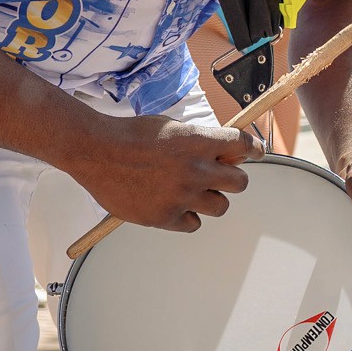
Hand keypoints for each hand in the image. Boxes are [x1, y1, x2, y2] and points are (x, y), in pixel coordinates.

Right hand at [66, 113, 263, 231]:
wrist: (96, 150)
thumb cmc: (131, 135)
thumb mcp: (172, 126)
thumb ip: (199, 140)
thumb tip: (224, 152)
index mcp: (199, 141)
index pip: (243, 145)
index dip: (253, 149)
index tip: (256, 153)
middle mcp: (196, 169)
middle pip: (240, 183)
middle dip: (233, 178)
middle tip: (222, 176)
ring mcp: (181, 195)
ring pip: (221, 207)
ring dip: (212, 199)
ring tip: (194, 192)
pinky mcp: (164, 217)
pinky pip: (193, 224)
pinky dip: (188, 217)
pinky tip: (175, 206)